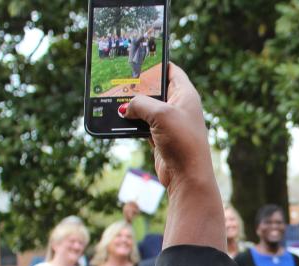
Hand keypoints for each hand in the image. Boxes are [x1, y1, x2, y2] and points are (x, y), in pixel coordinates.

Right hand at [124, 63, 223, 251]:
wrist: (187, 177)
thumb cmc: (182, 141)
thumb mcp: (160, 114)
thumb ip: (140, 103)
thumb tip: (125, 107)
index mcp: (186, 94)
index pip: (170, 70)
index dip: (155, 63)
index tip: (138, 56)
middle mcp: (179, 107)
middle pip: (155, 89)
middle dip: (137, 85)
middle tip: (117, 76)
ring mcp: (170, 123)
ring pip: (146, 108)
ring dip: (131, 105)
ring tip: (111, 97)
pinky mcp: (160, 137)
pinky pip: (142, 125)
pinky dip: (130, 122)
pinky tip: (116, 119)